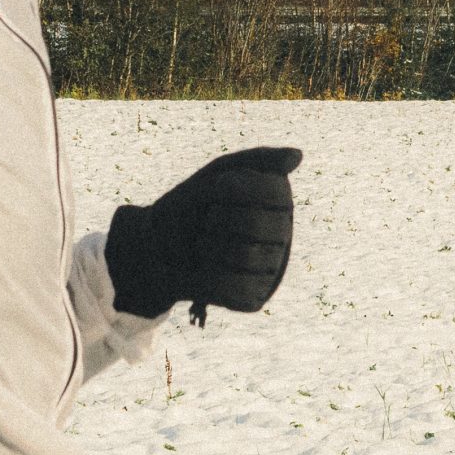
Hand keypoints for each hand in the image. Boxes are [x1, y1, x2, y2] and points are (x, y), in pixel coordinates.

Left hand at [104, 146, 301, 323]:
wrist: (156, 249)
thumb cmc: (192, 207)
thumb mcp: (218, 174)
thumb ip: (258, 160)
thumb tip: (298, 155)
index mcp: (280, 202)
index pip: (270, 189)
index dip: (230, 187)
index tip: (215, 190)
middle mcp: (283, 236)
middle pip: (252, 223)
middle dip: (216, 219)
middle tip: (208, 221)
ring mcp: (270, 270)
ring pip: (242, 256)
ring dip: (208, 247)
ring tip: (205, 246)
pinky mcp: (253, 298)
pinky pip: (231, 287)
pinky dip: (206, 276)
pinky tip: (204, 270)